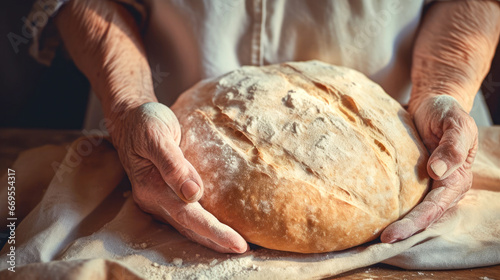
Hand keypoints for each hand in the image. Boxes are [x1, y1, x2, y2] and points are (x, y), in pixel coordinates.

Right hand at [111, 102, 248, 252]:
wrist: (129, 119)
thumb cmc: (144, 123)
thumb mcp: (157, 136)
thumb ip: (173, 165)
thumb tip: (194, 193)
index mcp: (152, 187)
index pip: (189, 216)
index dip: (214, 231)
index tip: (237, 242)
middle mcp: (153, 199)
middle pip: (189, 227)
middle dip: (217, 241)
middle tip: (243, 249)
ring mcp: (156, 200)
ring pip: (186, 226)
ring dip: (209, 238)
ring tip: (234, 246)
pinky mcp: (162, 196)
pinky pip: (184, 217)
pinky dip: (201, 227)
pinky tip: (215, 230)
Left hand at [381, 95, 477, 242]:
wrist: (432, 102)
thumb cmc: (446, 111)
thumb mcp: (456, 123)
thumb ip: (452, 146)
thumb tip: (438, 172)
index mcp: (456, 180)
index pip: (434, 208)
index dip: (414, 223)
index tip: (392, 234)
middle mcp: (441, 187)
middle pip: (421, 216)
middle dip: (403, 230)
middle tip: (380, 241)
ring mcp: (425, 184)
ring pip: (410, 209)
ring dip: (394, 223)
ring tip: (372, 236)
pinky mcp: (410, 178)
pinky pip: (400, 195)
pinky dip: (389, 207)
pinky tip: (372, 214)